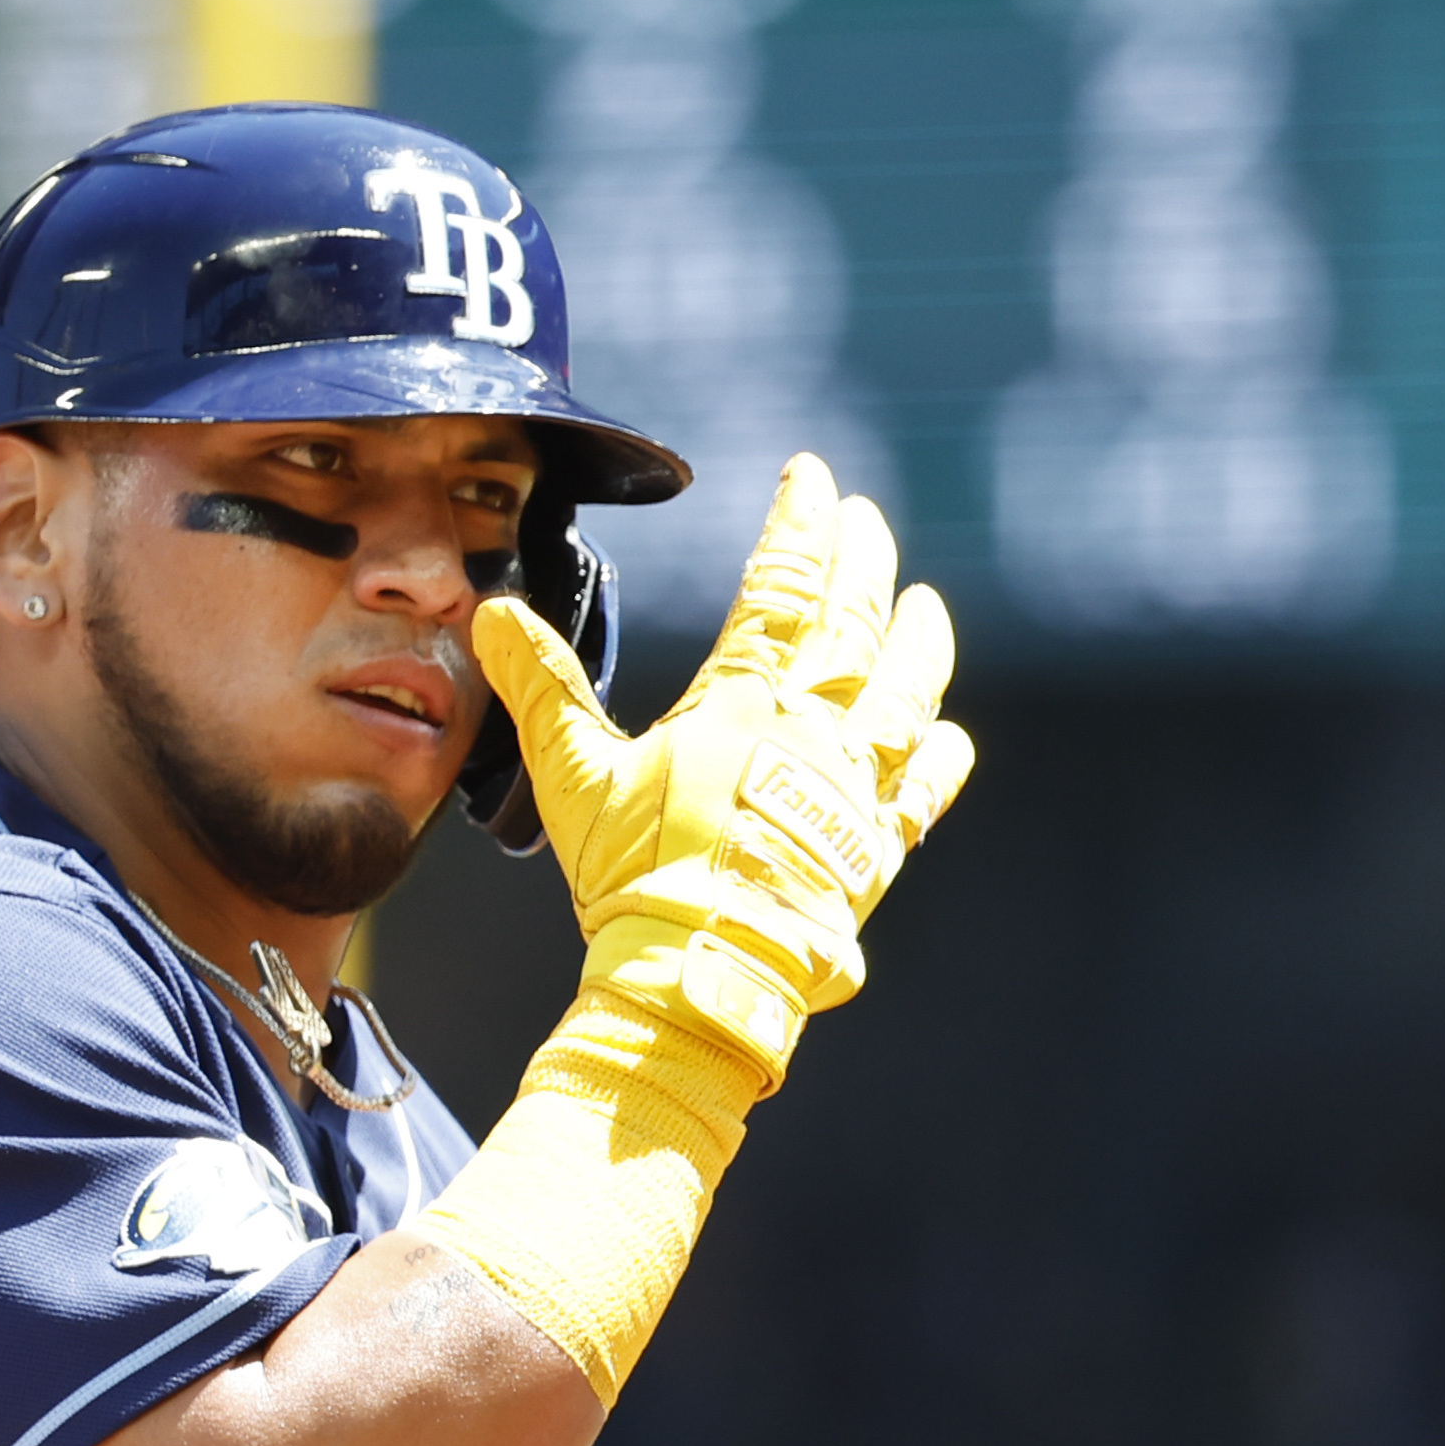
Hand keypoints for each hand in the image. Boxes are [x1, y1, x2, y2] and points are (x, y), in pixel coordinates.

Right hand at [465, 453, 974, 1091]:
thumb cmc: (635, 873)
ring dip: (918, 644)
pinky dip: (938, 761)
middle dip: (863, 562)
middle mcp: (811, 733)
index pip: (781, 589)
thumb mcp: (573, 774)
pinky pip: (921, 795)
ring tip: (927, 605)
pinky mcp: (872, 853)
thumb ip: (541, 690)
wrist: (700, 969)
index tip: (812, 476)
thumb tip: (494, 616)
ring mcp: (851, 790)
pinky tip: (950, 737)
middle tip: (869, 518)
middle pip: (853, 626)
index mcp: (741, 703)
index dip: (798, 525)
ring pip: (904, 695)